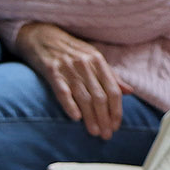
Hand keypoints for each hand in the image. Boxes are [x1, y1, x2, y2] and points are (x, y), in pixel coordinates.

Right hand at [11, 21, 130, 138]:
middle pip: (100, 96)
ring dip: (90, 117)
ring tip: (94, 132)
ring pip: (84, 97)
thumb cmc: (68, 50)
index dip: (116, 110)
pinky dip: (70, 105)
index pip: (113, 90)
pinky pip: (63, 90)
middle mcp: (85, 64)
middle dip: (104, 118)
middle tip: (106, 135)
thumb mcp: (92, 58)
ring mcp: (68, 67)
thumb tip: (129, 91)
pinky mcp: (51, 71)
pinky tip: (75, 117)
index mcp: (98, 61)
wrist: (40, 35)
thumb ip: (110, 75)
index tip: (116, 126)